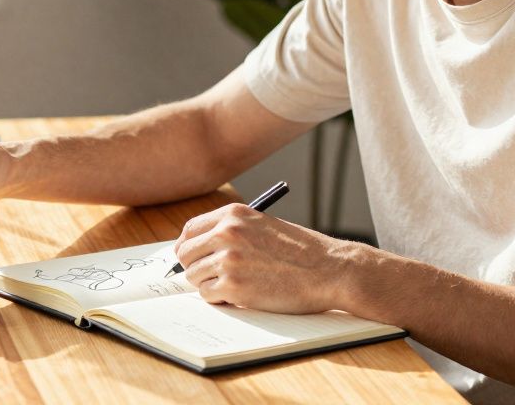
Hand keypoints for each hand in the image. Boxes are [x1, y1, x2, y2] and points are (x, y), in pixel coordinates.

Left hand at [173, 203, 355, 313]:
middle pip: (185, 254)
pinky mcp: (233, 287)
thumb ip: (232, 231)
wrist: (329, 270)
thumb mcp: (262, 226)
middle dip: (195, 266)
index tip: (193, 256)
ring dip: (209, 284)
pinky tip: (239, 295)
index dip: (188, 246)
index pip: (190, 230)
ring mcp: (228, 260)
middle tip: (210, 276)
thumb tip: (200, 248)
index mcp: (233, 214)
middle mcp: (226, 233)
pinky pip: (208, 295)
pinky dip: (219, 299)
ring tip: (234, 285)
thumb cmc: (301, 251)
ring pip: (194, 276)